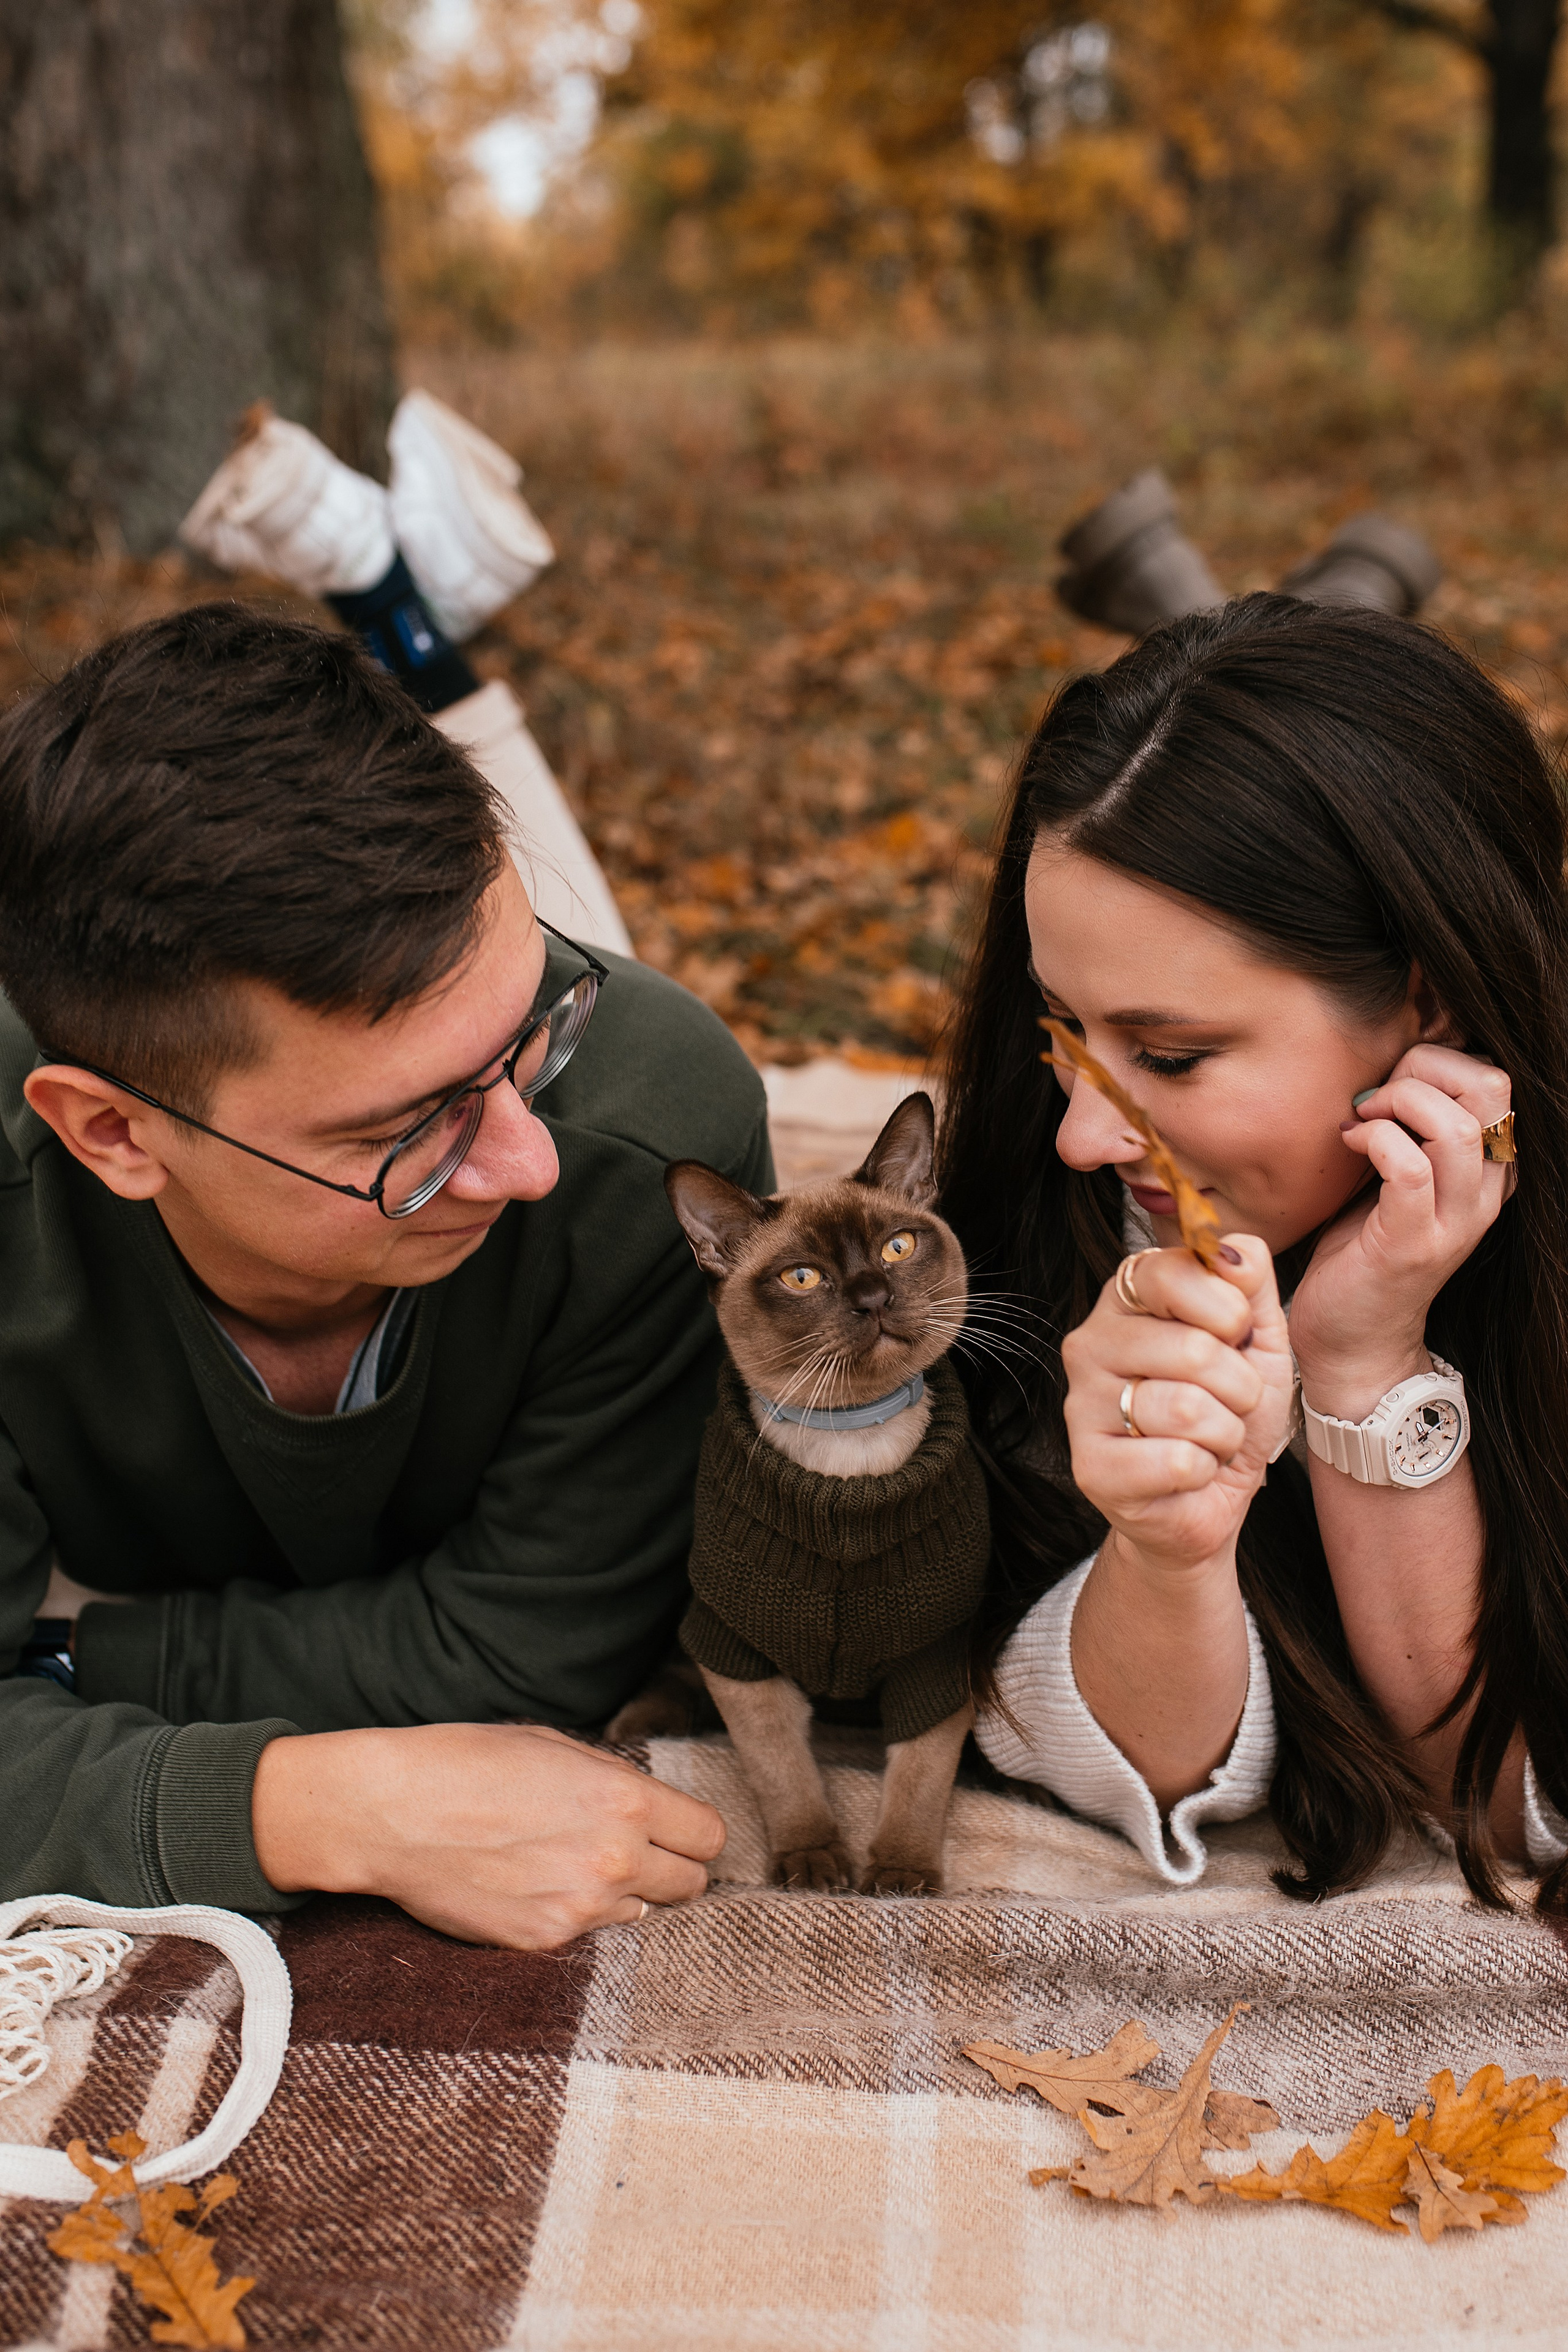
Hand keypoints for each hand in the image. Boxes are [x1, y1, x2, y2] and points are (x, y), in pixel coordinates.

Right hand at [252, 1720, 726, 1948]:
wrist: (389, 1813)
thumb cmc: (466, 1763)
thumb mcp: (553, 1746)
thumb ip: (613, 1781)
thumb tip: (648, 1809)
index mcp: (623, 1798)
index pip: (709, 1835)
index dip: (692, 1831)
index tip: (675, 1830)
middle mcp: (614, 1857)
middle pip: (691, 1883)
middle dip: (669, 1867)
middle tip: (633, 1851)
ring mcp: (580, 1907)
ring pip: (642, 1911)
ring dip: (622, 1892)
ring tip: (569, 1864)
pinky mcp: (543, 1941)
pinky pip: (590, 1933)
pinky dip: (576, 1913)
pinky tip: (534, 1885)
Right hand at [1061, 1236, 1294, 1577]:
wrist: (1209, 1495)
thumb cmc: (1228, 1408)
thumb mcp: (1257, 1337)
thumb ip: (1250, 1284)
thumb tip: (1236, 1250)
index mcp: (1127, 1298)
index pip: (1174, 1272)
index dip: (1228, 1310)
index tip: (1233, 1335)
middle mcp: (1091, 1342)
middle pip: (1193, 1349)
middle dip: (1239, 1387)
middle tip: (1229, 1403)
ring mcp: (1081, 1404)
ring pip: (1188, 1409)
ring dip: (1224, 1433)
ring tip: (1208, 1438)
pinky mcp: (1090, 1466)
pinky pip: (1178, 1461)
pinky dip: (1205, 1470)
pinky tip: (1187, 1471)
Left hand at [1289, 1044, 1512, 1418]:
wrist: (1352, 1339)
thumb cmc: (1363, 1248)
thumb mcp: (1397, 1177)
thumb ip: (1410, 1128)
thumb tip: (1391, 1067)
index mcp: (1488, 1172)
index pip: (1496, 1083)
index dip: (1439, 1061)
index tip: (1389, 1084)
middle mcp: (1484, 1195)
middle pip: (1489, 1089)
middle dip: (1422, 1069)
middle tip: (1375, 1097)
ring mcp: (1454, 1222)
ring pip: (1455, 1126)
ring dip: (1397, 1102)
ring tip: (1362, 1119)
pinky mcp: (1412, 1244)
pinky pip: (1408, 1166)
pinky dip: (1374, 1139)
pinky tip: (1348, 1144)